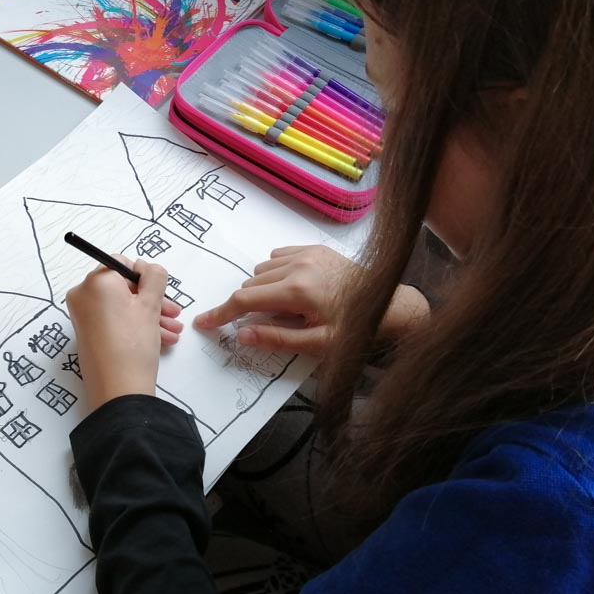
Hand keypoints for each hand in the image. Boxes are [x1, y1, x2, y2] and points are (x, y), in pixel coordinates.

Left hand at [67, 258, 180, 409]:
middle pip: (122, 287)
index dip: (143, 275)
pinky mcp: (88, 335)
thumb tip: (149, 268)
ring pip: (121, 307)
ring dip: (149, 315)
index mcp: (95, 282)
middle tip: (172, 311)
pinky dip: (136, 326)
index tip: (160, 291)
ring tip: (173, 331)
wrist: (118, 391)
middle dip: (151, 299)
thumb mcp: (150, 304)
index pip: (120, 263)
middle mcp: (83, 296)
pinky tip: (162, 339)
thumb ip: (154, 277)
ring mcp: (83, 317)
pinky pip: (114, 321)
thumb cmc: (133, 343)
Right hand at [194, 245, 428, 353]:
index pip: (245, 300)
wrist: (390, 306)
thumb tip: (241, 335)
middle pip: (250, 284)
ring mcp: (306, 253)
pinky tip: (292, 287)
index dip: (220, 313)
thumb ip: (277, 339)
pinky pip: (277, 257)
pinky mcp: (314, 248)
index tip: (202, 322)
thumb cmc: (355, 331)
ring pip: (261, 270)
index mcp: (297, 290)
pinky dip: (275, 272)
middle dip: (249, 305)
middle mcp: (298, 265)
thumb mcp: (317, 345)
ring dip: (263, 288)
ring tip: (286, 306)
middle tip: (269, 322)